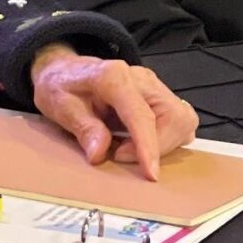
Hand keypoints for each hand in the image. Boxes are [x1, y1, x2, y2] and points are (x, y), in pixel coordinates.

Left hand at [29, 48, 197, 182]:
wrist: (63, 68)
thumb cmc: (61, 86)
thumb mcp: (60, 106)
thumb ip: (83, 128)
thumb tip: (100, 153)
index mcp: (114, 77)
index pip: (142, 114)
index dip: (149, 146)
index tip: (151, 174)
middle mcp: (141, 78)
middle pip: (173, 116)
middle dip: (157, 146)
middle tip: (121, 155)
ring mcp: (153, 85)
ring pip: (182, 119)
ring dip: (164, 143)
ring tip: (129, 148)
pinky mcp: (159, 95)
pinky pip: (179, 120)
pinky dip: (167, 138)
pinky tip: (141, 142)